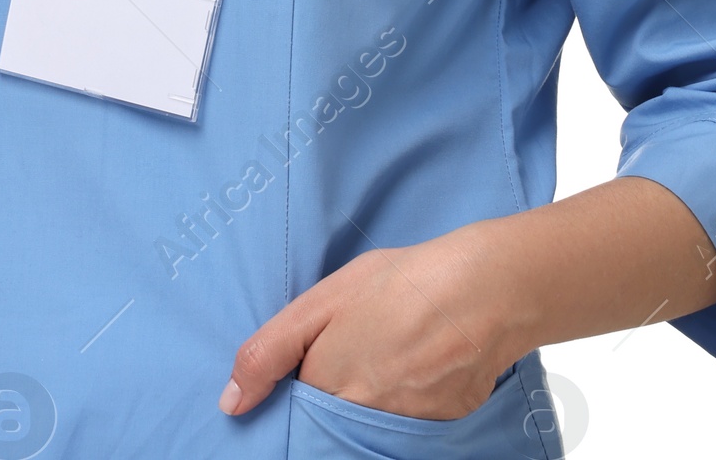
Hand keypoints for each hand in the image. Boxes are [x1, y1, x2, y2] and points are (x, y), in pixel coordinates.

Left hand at [218, 224, 516, 420]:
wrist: (485, 290)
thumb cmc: (400, 284)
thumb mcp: (322, 301)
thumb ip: (268, 352)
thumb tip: (230, 403)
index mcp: (326, 389)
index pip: (295, 419)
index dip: (300, 399)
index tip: (313, 376)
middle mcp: (361, 421)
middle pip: (331, 429)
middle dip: (335, 403)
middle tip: (360, 358)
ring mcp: (403, 431)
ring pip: (368, 431)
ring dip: (371, 403)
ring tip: (391, 357)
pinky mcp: (439, 431)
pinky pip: (408, 430)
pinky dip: (408, 404)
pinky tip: (419, 366)